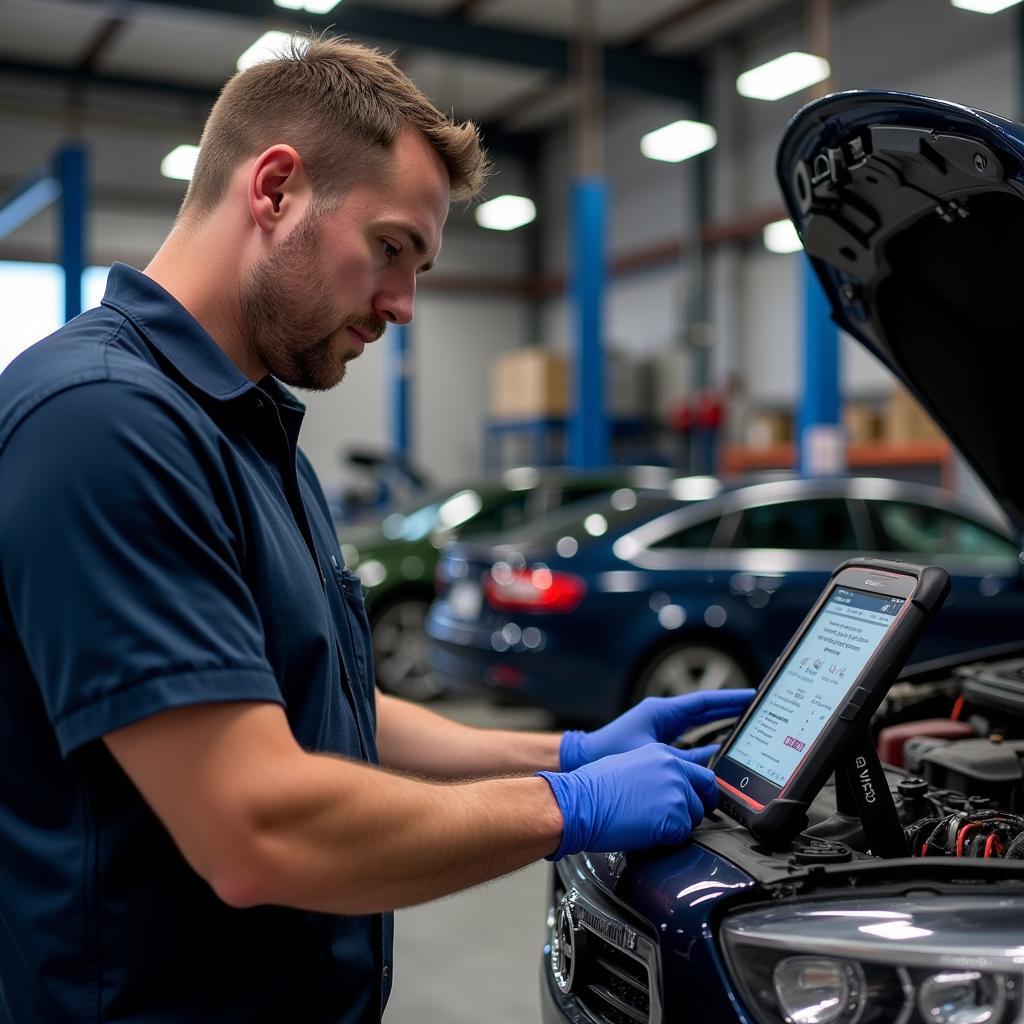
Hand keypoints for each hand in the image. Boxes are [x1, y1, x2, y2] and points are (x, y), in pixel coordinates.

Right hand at [538, 743, 718, 859]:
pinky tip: (646, 833)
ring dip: (679, 825)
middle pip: (706, 792)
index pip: (700, 772)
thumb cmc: (593, 789)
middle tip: (680, 819)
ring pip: (695, 816)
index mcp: (662, 754)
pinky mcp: (674, 817)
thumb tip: (667, 789)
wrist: (578, 803)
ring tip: (650, 824)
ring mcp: (676, 792)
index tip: (699, 800)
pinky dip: (668, 839)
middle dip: (697, 807)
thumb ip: (656, 773)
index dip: (701, 790)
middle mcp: (673, 768)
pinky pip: (682, 835)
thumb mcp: (630, 766)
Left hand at [559, 690, 755, 771]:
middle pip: (704, 711)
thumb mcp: (652, 754)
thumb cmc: (610, 752)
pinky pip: (688, 744)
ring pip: (697, 728)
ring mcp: (660, 730)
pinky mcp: (656, 745)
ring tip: (743, 733)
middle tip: (753, 712)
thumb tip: (708, 766)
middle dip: (729, 711)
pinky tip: (718, 757)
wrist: (582, 760)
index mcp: (662, 711)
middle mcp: (663, 717)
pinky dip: (704, 748)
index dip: (729, 700)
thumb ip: (681, 760)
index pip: (704, 702)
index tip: (751, 697)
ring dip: (718, 730)